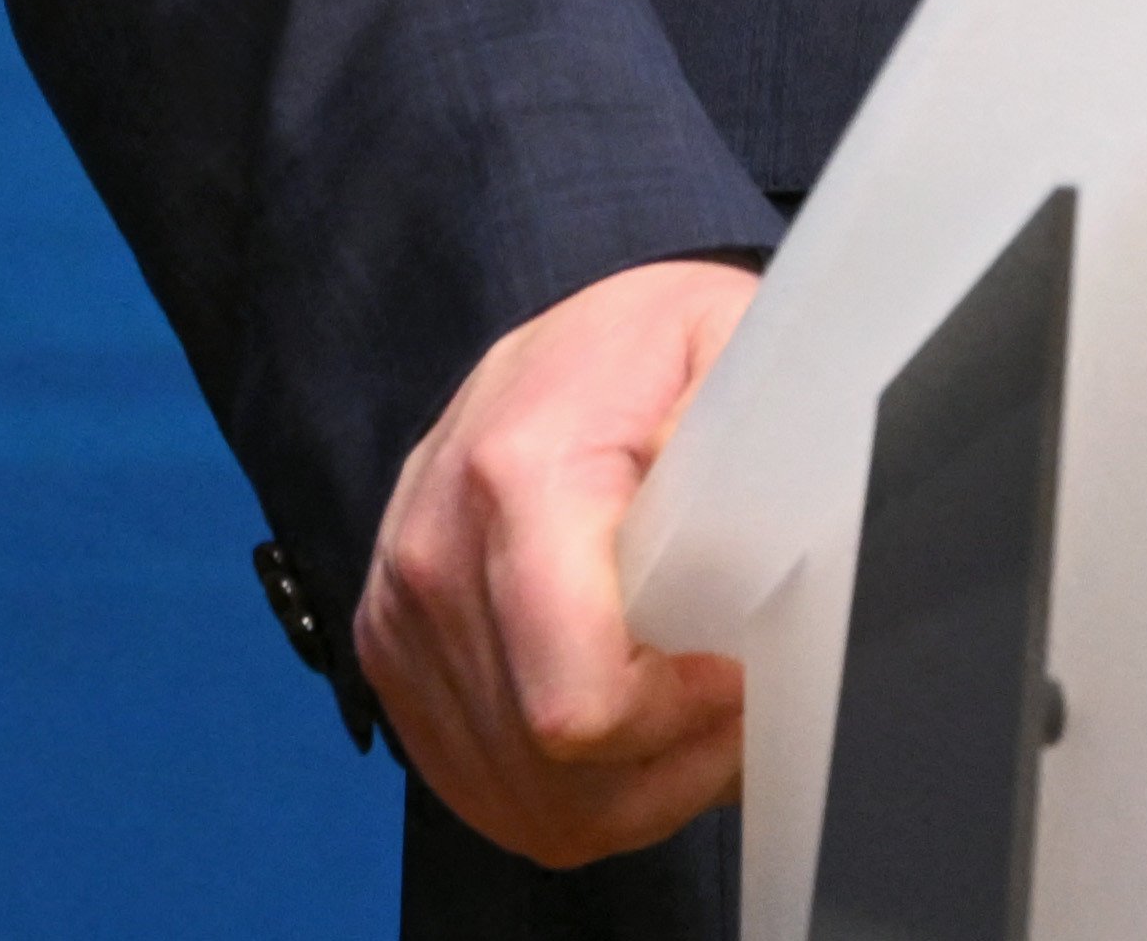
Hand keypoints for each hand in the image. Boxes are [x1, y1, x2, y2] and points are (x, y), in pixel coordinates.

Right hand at [359, 256, 757, 866]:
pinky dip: (571, 791)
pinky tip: (632, 728)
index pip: (580, 701)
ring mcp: (401, 618)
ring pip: (527, 800)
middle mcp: (435, 557)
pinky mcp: (392, 657)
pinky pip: (486, 790)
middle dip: (671, 758)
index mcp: (519, 478)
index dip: (686, 715)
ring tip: (695, 711)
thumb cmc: (654, 352)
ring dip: (629, 786)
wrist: (556, 351)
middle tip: (739, 696)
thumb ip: (749, 430)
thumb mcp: (729, 346)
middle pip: (559, 768)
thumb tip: (753, 522)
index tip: (744, 669)